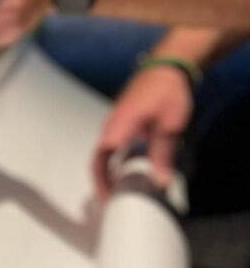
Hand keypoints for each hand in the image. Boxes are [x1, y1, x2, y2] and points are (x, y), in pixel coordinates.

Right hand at [93, 66, 194, 199]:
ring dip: (108, 170)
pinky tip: (128, 168)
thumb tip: (160, 182)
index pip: (101, 159)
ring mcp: (114, 122)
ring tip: (119, 187)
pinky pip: (111, 144)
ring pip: (104, 151)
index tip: (108, 199)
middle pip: (98, 157)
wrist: (165, 67)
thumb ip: (162, 154)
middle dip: (101, 180)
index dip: (102, 181)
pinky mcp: (121, 121)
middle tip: (111, 199)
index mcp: (119, 127)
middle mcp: (111, 126)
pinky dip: (115, 160)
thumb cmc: (166, 93)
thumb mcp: (169, 126)